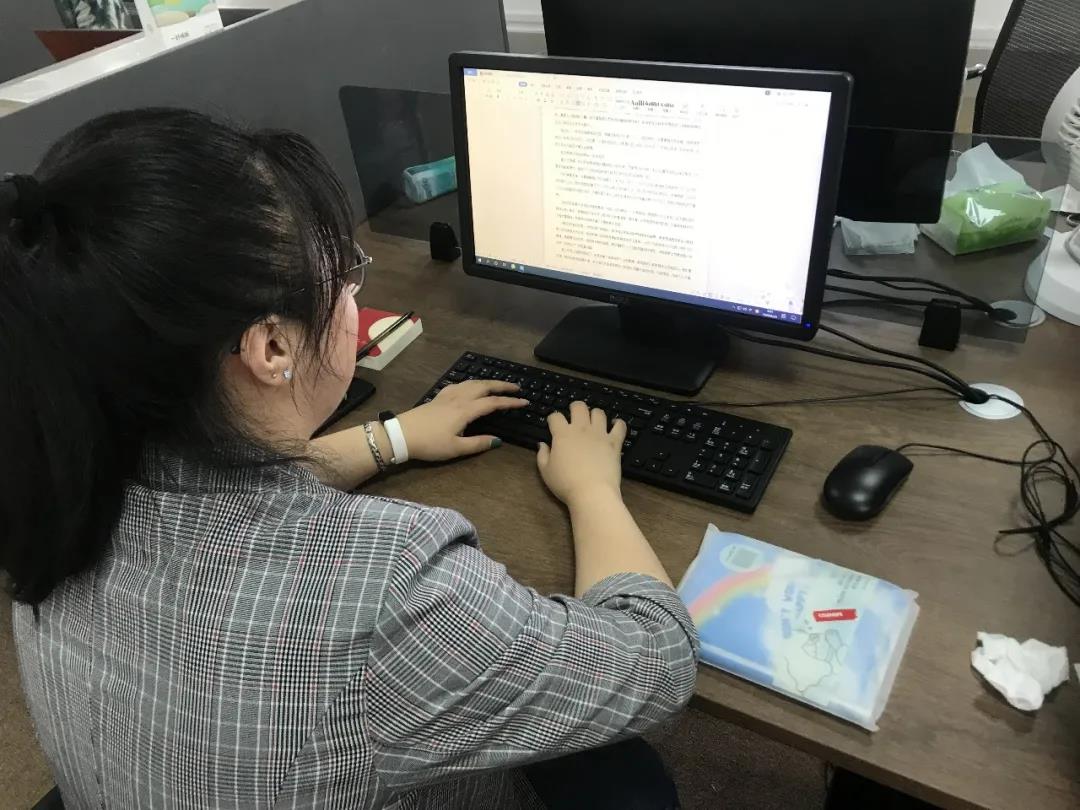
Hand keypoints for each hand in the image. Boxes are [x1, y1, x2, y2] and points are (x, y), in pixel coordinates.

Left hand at [396, 380, 527, 461]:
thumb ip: (478, 443)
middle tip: (516, 387)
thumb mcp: (456, 448)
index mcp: (466, 410)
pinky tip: (470, 387)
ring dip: (487, 382)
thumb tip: (498, 440)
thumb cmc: (429, 443)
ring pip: (472, 383)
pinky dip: (471, 383)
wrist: (401, 435)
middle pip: (484, 386)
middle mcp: (459, 398)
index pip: (493, 402)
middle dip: (502, 385)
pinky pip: (460, 384)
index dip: (510, 402)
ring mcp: (447, 395)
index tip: (525, 402)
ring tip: (497, 385)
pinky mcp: (438, 397)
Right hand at [536, 401, 625, 508]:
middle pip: (579, 406)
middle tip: (574, 416)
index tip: (553, 424)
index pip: (556, 416)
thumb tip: (542, 444)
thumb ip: (542, 455)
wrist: (591, 492)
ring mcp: (600, 434)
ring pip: (598, 412)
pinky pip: (620, 426)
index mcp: (562, 434)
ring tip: (593, 421)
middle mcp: (581, 429)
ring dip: (595, 414)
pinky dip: (618, 423)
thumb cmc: (566, 483)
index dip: (553, 418)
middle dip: (575, 408)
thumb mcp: (546, 471)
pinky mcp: (614, 442)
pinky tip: (615, 425)